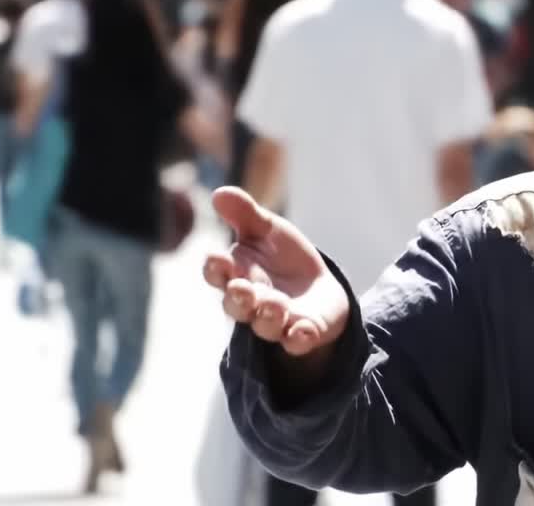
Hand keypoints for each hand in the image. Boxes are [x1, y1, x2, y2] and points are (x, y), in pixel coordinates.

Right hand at [203, 187, 348, 357]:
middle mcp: (252, 301)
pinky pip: (297, 341)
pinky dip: (298, 338)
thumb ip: (245, 214)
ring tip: (276, 304)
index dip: (216, 268)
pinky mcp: (302, 333)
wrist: (318, 286)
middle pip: (236, 305)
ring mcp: (277, 320)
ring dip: (268, 315)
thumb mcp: (268, 230)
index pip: (218, 273)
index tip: (217, 259)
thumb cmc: (282, 256)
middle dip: (237, 298)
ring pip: (265, 324)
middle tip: (242, 289)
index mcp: (238, 273)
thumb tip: (219, 192)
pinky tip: (301, 332)